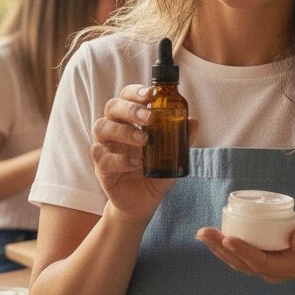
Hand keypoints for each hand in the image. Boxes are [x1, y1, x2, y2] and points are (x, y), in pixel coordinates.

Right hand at [91, 85, 196, 221]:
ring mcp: (105, 146)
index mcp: (130, 119)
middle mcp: (114, 128)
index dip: (136, 92)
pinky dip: (121, 159)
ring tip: (144, 141)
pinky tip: (137, 163)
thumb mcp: (173, 156)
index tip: (152, 94)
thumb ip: (182, 139)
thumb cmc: (156, 172)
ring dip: (124, 131)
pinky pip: (103, 156)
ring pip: (102, 127)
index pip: (127, 96)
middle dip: (131, 108)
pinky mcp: (101, 167)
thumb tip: (193, 122)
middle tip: (150, 118)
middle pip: (112, 106)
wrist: (144, 202)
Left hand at [194, 219, 294, 284]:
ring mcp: (265, 268)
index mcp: (287, 267)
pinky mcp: (260, 260)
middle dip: (222, 248)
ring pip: (237, 262)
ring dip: (218, 248)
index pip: (261, 262)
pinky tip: (212, 238)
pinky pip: (238, 258)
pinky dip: (223, 248)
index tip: (229, 238)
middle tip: (204, 233)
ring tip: (202, 234)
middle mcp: (272, 271)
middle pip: (243, 263)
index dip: (244, 251)